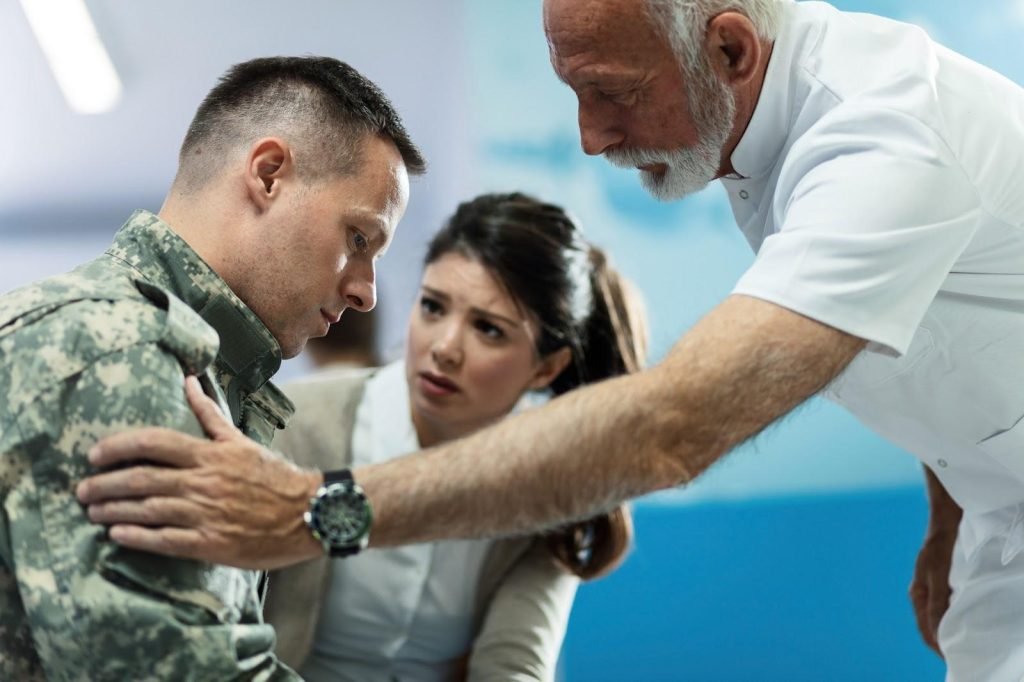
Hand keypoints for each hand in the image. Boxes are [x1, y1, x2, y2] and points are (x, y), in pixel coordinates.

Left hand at [76, 376, 323, 569]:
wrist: (309, 513)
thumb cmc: (274, 476)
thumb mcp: (240, 441)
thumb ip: (209, 415)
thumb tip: (187, 381)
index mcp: (211, 454)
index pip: (154, 442)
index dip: (118, 447)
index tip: (94, 454)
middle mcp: (204, 481)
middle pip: (142, 478)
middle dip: (105, 484)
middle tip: (82, 490)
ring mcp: (207, 513)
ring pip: (148, 509)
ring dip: (114, 511)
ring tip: (93, 513)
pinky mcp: (212, 544)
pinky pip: (166, 540)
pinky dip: (137, 538)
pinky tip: (117, 536)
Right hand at [908, 526, 956, 655]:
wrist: (947, 519)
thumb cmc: (941, 546)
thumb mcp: (939, 576)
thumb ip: (937, 605)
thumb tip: (937, 634)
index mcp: (918, 595)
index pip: (926, 631)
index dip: (938, 647)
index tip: (953, 659)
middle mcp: (924, 594)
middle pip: (933, 626)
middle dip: (944, 642)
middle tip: (963, 654)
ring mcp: (934, 588)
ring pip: (941, 617)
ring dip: (951, 629)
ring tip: (966, 640)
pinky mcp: (945, 582)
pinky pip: (949, 606)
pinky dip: (957, 616)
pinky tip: (969, 618)